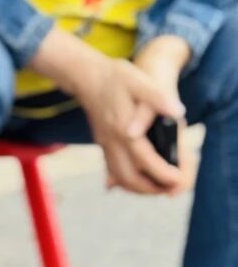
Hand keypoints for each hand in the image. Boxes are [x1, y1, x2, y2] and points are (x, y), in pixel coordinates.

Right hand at [29, 27, 186, 194]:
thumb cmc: (116, 76)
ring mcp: (105, 145)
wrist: (87, 77)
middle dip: (150, 188)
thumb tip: (178, 113)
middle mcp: (112, 141)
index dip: (163, 173)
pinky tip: (137, 181)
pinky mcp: (102, 144)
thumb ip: (158, 97)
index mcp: (123, 128)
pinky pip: (113, 170)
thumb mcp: (139, 80)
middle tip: (169, 189)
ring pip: (119, 177)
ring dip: (137, 188)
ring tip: (157, 188)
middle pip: (129, 177)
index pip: (145, 160)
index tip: (178, 179)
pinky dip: (126, 181)